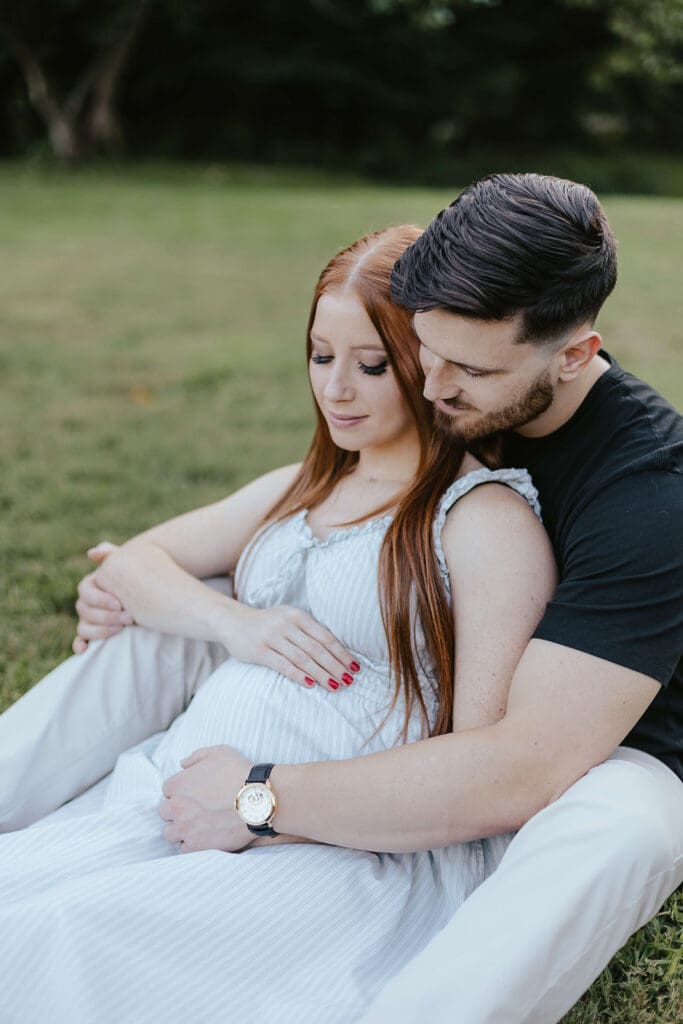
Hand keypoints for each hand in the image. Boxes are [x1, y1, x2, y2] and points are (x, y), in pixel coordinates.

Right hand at [72, 541, 133, 653]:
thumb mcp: (129, 562)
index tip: (120, 603)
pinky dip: (80, 644)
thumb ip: (112, 554)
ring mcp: (90, 618)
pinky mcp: (95, 633)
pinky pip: (82, 640)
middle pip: (85, 610)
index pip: (85, 591)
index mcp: (92, 584)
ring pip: (83, 626)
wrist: (153, 592)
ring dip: (98, 630)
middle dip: (105, 616)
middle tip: (128, 618)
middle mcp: (88, 602)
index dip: (100, 598)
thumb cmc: (140, 575)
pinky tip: (84, 650)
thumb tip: (92, 552)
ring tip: (121, 630)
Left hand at [159, 746, 311, 852]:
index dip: (181, 791)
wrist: (257, 801)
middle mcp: (177, 806)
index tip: (193, 794)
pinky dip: (191, 844)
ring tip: (196, 826)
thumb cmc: (239, 773)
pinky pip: (183, 848)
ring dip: (180, 829)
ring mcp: (185, 828)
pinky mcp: (196, 845)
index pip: (167, 789)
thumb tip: (183, 764)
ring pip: (170, 833)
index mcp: (178, 783)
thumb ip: (196, 757)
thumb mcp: (219, 752)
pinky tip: (203, 837)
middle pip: (165, 811)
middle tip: (194, 810)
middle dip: (177, 810)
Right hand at [224, 602, 359, 692]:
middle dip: (335, 666)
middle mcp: (286, 624)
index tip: (354, 667)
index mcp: (297, 615)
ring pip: (302, 658)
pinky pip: (283, 664)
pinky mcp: (259, 650)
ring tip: (335, 686)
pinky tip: (311, 684)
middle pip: (316, 648)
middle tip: (349, 681)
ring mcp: (272, 636)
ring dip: (321, 673)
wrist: (233, 621)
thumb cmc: (267, 624)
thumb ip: (308, 631)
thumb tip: (336, 653)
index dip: (341, 653)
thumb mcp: (288, 619)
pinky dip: (298, 675)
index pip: (325, 636)